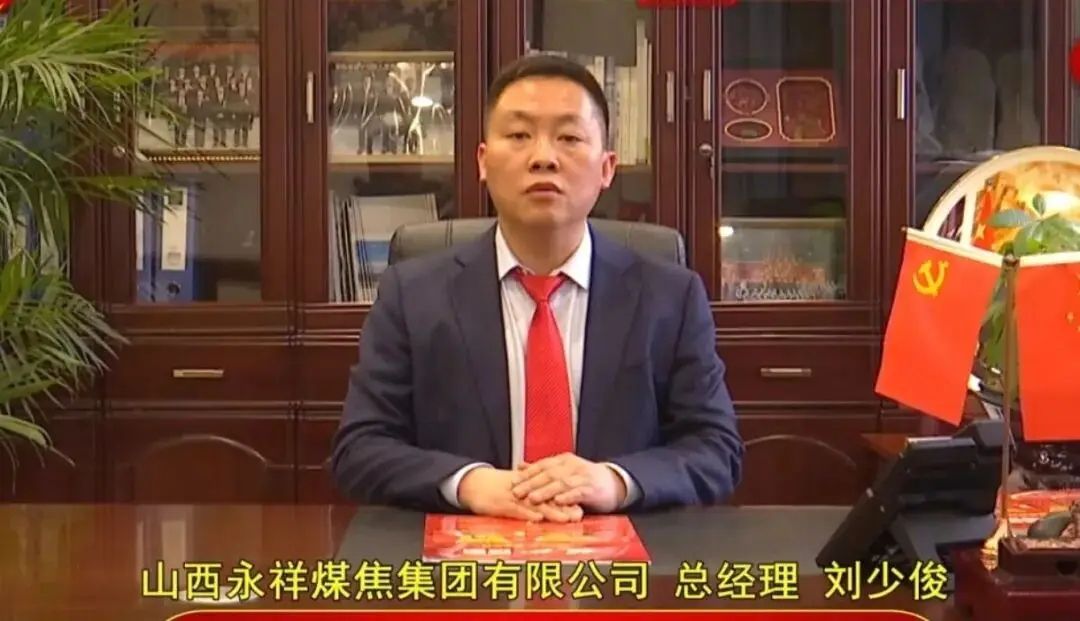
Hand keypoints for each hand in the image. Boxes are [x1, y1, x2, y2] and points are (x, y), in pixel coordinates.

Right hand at [458, 466, 583, 521]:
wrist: (472, 483)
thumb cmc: (495, 488)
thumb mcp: (516, 489)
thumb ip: (532, 498)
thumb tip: (548, 510)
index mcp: (530, 485)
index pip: (551, 490)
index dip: (566, 497)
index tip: (582, 505)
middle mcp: (524, 490)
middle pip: (547, 497)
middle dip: (564, 506)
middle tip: (579, 514)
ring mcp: (513, 497)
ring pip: (535, 503)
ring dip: (551, 511)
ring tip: (566, 518)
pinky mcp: (501, 504)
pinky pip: (515, 509)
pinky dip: (526, 513)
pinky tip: (537, 518)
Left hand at [512, 453, 626, 513]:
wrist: (614, 482)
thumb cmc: (585, 478)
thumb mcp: (564, 470)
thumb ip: (543, 469)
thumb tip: (520, 465)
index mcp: (564, 461)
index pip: (542, 465)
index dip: (527, 474)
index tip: (512, 482)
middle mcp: (572, 466)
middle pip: (549, 474)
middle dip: (531, 483)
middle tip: (516, 492)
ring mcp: (582, 477)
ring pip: (561, 483)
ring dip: (546, 491)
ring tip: (532, 498)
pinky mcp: (592, 489)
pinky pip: (578, 492)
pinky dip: (567, 497)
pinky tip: (558, 502)